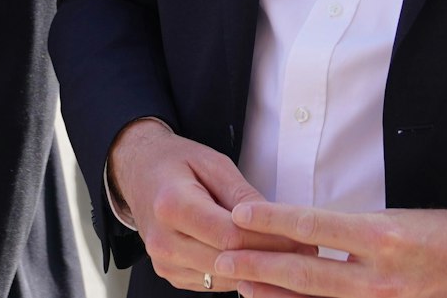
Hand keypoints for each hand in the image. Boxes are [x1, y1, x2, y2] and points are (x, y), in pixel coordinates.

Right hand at [109, 120, 312, 291]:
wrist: (138, 172)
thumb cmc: (177, 163)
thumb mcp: (213, 163)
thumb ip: (243, 195)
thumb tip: (276, 221)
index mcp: (172, 205)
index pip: (229, 236)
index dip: (269, 241)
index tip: (301, 238)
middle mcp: (163, 240)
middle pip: (228, 262)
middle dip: (272, 260)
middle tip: (308, 255)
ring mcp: (164, 262)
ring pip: (223, 279)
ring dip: (260, 273)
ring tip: (294, 261)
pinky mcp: (170, 274)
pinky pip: (213, 284)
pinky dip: (241, 277)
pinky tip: (265, 266)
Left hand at [218, 203, 446, 297]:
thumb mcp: (405, 220)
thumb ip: (358, 231)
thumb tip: (313, 235)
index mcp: (384, 236)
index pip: (315, 226)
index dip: (274, 220)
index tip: (242, 214)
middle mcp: (380, 275)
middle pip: (304, 274)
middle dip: (259, 266)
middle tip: (223, 258)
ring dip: (274, 297)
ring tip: (241, 287)